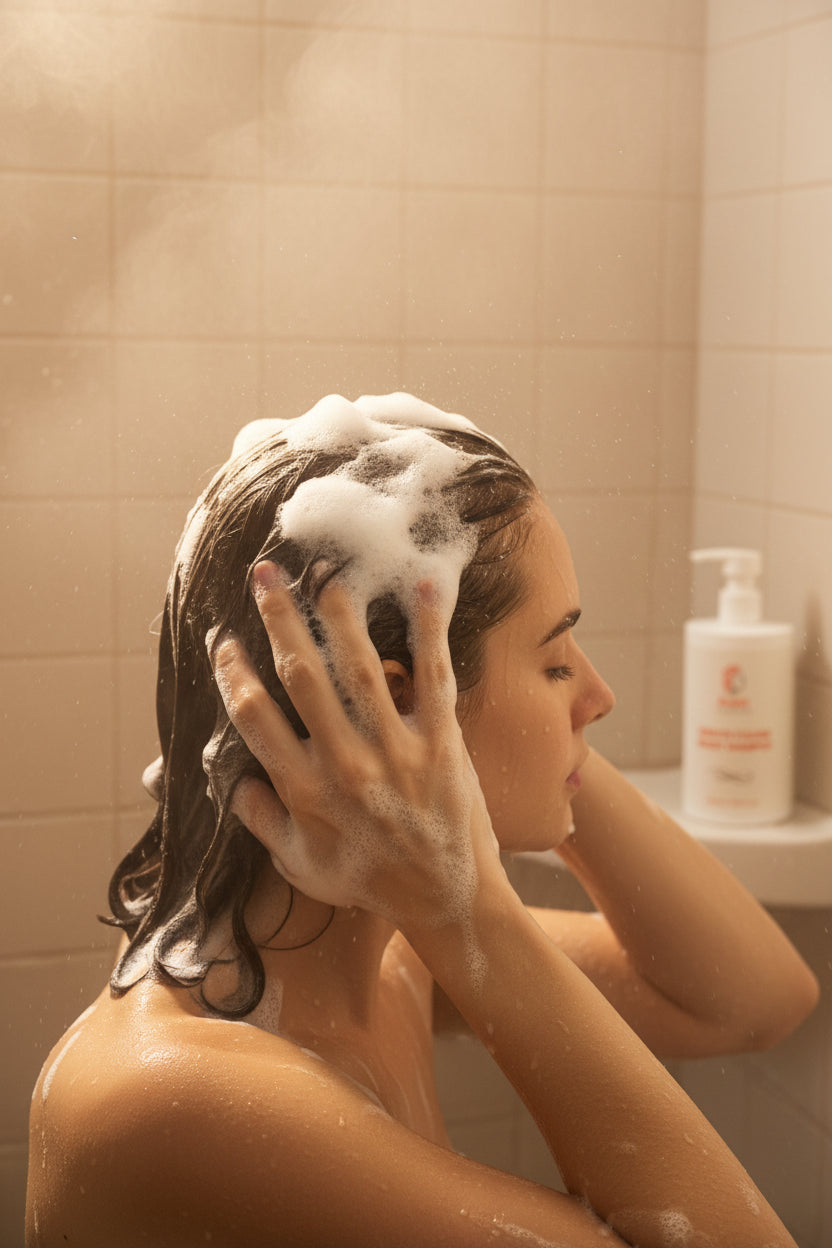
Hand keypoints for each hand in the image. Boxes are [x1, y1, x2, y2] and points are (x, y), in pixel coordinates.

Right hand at [210, 561, 497, 931]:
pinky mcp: (442, 741)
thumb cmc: (368, 881)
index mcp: (306, 792)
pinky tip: (421, 586)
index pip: (256, 719)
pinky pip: (433, 675)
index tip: (223, 641)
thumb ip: (262, 820)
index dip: (234, 674)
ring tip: (324, 574)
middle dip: (279, 620)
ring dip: (340, 615)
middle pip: (302, 677)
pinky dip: (427, 629)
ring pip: (360, 667)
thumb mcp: (300, 864)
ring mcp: (396, 750)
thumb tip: (231, 780)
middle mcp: (346, 765)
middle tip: (265, 576)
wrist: (447, 899)